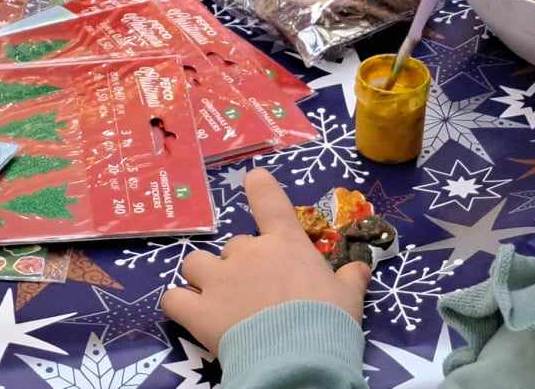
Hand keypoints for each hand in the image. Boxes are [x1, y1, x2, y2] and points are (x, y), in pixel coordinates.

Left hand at [160, 169, 368, 353]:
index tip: (253, 178)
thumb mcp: (349, 296)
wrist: (298, 356)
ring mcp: (219, 280)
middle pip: (235, 245)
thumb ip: (351, 279)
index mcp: (285, 244)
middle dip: (241, 263)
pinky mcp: (199, 312)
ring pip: (195, 263)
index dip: (259, 186)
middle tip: (256, 290)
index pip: (269, 200)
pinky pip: (173, 299)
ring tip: (212, 295)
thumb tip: (362, 268)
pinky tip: (186, 313)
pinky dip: (178, 304)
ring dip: (201, 275)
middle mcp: (248, 253)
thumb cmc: (327, 320)